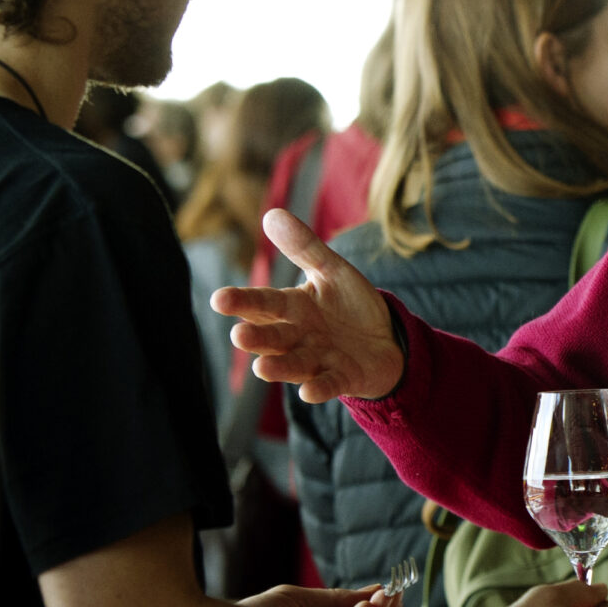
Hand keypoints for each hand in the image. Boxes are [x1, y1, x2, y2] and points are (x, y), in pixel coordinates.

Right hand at [215, 209, 405, 403]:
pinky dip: (319, 389)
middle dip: (257, 337)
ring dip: (279, 368)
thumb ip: (304, 247)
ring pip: (294, 364)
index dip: (243, 301)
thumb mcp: (331, 271)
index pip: (263, 303)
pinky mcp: (342, 378)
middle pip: (273, 336)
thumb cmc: (349, 305)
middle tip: (239, 335)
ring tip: (262, 368)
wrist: (386, 339)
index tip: (220, 298)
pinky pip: (328, 384)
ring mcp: (319, 359)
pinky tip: (308, 393)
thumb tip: (271, 213)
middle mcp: (299, 337)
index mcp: (292, 308)